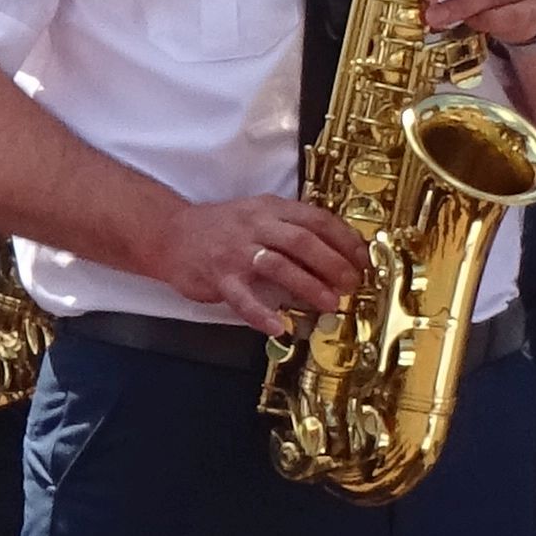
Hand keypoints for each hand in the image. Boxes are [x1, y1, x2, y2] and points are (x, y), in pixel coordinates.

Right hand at [153, 192, 366, 327]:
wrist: (171, 234)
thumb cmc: (222, 229)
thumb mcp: (259, 214)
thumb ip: (292, 228)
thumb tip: (336, 252)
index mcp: (270, 208)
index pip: (317, 219)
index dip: (345, 240)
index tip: (364, 260)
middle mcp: (255, 226)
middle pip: (302, 241)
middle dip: (333, 263)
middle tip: (353, 284)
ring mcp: (235, 252)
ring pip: (278, 266)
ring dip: (308, 286)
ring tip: (330, 304)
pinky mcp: (218, 277)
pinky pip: (242, 298)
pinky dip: (262, 314)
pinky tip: (279, 327)